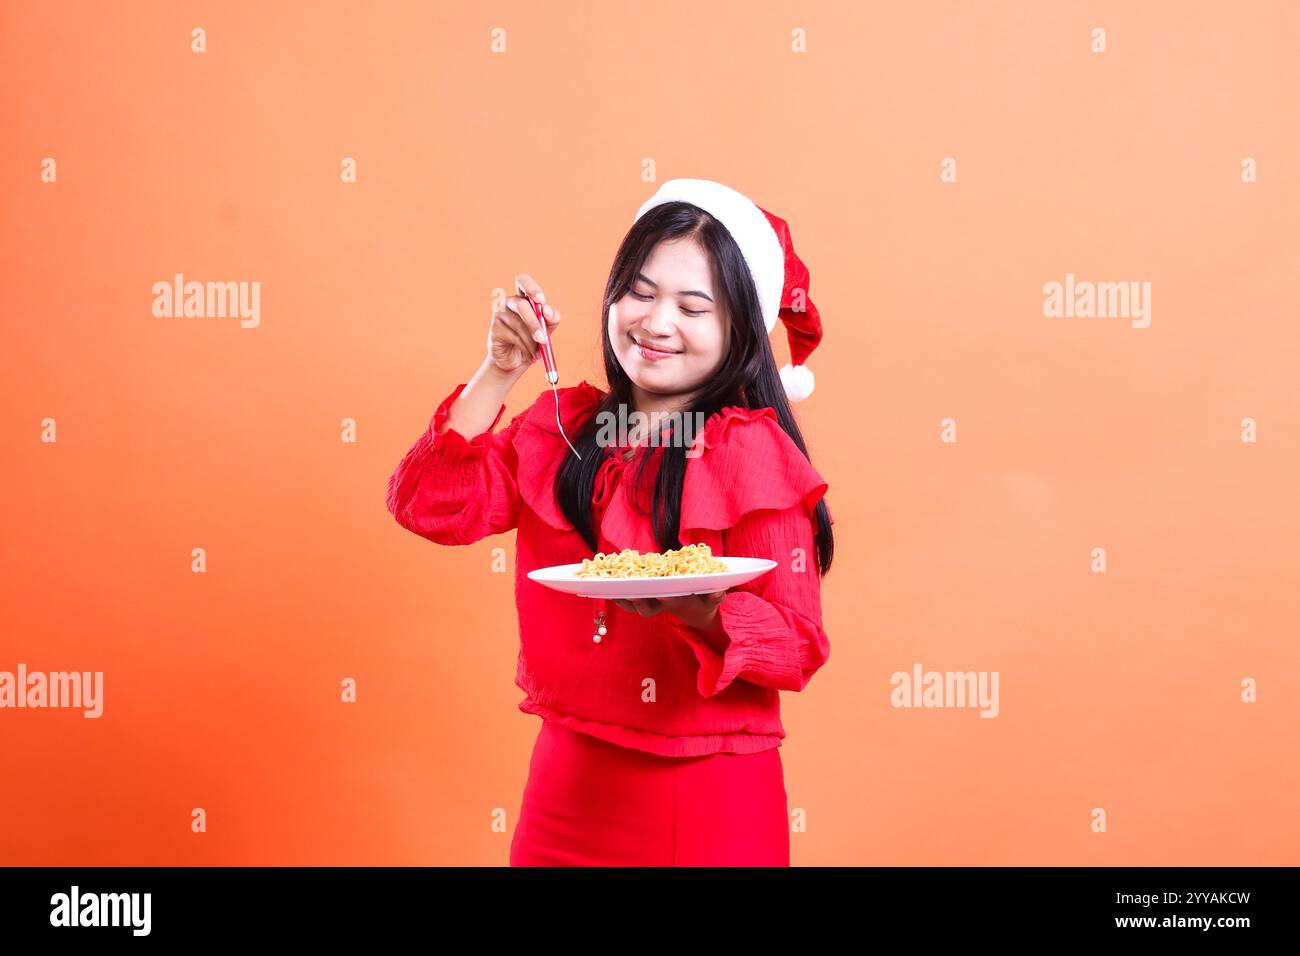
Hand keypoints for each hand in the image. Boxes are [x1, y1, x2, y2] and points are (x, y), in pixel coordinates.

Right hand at [486, 272, 562, 375]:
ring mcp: (499, 314)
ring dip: (532, 341)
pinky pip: (513, 336)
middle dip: (534, 323)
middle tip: (543, 339)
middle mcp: (509, 302)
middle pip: (521, 305)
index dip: (531, 288)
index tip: (541, 301)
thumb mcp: (546, 329)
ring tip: (538, 352)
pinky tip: (529, 355)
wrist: (515, 361)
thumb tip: (547, 311)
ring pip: (519, 324)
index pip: (522, 281)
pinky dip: (525, 348)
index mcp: (523, 297)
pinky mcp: (494, 329)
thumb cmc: (532, 341)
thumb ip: (551, 318)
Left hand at [612, 591, 726, 630]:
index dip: (668, 599)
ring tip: (610, 590)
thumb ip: (715, 596)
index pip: (674, 601)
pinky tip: (604, 587)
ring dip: (623, 599)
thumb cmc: (704, 603)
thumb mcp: (713, 601)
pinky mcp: (643, 598)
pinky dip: (617, 595)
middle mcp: (663, 604)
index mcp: (680, 603)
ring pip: (634, 605)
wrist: (695, 613)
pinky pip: (627, 600)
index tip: (664, 594)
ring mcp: (652, 603)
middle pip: (648, 609)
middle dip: (641, 603)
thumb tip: (718, 591)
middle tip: (633, 595)